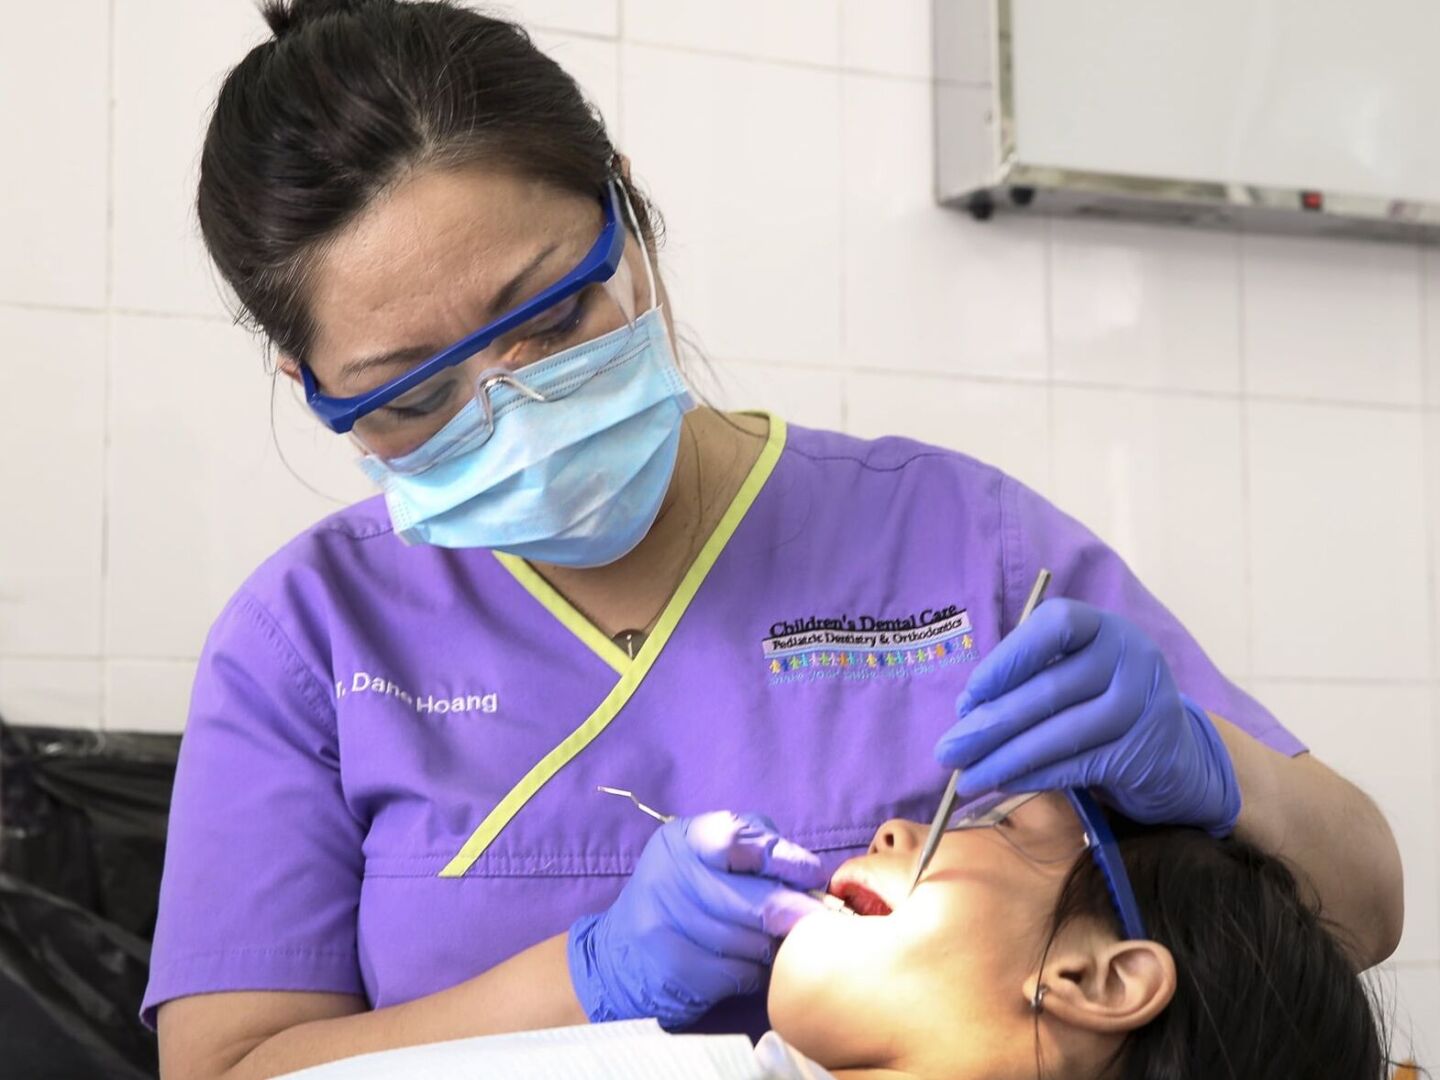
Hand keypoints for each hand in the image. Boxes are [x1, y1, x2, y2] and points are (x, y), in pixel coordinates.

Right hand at [567, 811, 826, 1027]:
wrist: (618, 955)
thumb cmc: (683, 896)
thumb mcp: (706, 857)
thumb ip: (755, 851)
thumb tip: (811, 877)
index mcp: (682, 840)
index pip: (734, 839)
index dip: (780, 857)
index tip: (812, 874)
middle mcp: (667, 876)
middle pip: (749, 900)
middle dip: (791, 912)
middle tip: (817, 920)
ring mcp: (664, 924)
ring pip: (748, 941)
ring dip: (773, 946)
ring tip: (778, 943)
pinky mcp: (671, 969)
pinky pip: (736, 973)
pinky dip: (755, 973)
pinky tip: (753, 967)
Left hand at [936, 598, 1239, 835]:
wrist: (1176, 755)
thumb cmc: (1103, 705)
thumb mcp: (1073, 677)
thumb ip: (1028, 682)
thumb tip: (967, 713)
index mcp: (1103, 627)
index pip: (1054, 625)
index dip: (1008, 658)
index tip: (970, 694)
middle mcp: (1130, 656)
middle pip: (1050, 689)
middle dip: (990, 724)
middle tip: (947, 751)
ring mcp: (1145, 704)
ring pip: (1061, 733)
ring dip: (1004, 759)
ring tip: (965, 778)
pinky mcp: (1146, 751)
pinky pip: (1078, 765)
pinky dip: (1034, 776)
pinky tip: (1003, 783)